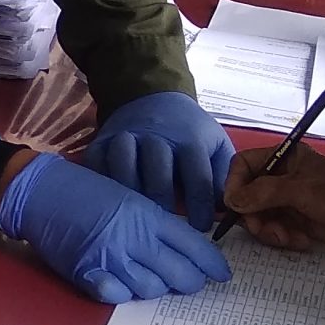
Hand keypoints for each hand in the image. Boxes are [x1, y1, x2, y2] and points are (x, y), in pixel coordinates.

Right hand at [0, 152, 230, 302]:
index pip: (193, 246)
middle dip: (191, 282)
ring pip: (152, 290)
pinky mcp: (87, 273)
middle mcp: (134, 238)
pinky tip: (122, 283)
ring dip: (156, 288)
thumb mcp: (129, 197)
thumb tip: (185, 248)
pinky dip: (124, 293)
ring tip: (153, 279)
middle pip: (180, 275)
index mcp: (147, 215)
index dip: (212, 264)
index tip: (222, 274)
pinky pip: (118, 296)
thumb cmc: (86, 190)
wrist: (41, 192)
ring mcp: (110, 258)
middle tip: (190, 282)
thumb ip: (155, 222)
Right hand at [86, 91, 236, 231]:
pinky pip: (95, 163)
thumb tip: (228, 210)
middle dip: (164, 204)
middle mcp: (156, 137)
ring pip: (124, 166)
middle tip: (166, 227)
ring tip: (136, 217)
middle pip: (158, 174)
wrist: (152, 95)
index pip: (198, 178)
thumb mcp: (215, 143)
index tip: (201, 229)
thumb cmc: (188, 130)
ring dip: (131, 193)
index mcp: (190, 140)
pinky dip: (100, 182)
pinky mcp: (102, 140)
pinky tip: (108, 201)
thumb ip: (224, 175)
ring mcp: (125, 137)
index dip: (201, 208)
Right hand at [222, 146, 324, 252]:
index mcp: (281, 158)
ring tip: (288, 238)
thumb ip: (264, 193)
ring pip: (256, 215)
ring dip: (268, 230)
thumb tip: (232, 201)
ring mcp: (284, 200)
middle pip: (246, 195)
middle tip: (263, 230)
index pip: (242, 165)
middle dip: (253, 216)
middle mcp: (278, 177)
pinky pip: (271, 229)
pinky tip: (300, 240)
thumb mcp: (300, 190)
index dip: (234, 184)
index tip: (235, 206)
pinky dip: (281, 237)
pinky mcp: (292, 220)